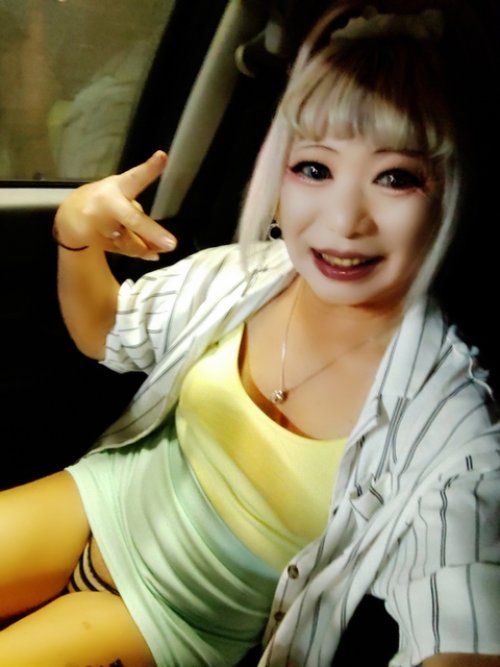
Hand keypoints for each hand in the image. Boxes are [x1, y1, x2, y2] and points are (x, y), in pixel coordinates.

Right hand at [54, 151, 176, 259]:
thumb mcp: (122, 194)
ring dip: (148, 247)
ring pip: (130, 242)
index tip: (162, 157)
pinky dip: (140, 253)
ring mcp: (101, 226)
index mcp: (118, 187)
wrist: (71, 218)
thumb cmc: (105, 202)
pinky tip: (150, 252)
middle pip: (131, 219)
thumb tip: (161, 243)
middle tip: (172, 244)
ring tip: (164, 247)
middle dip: (151, 232)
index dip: (149, 169)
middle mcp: (108, 206)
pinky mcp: (98, 243)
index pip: (135, 177)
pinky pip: (126, 251)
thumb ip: (140, 213)